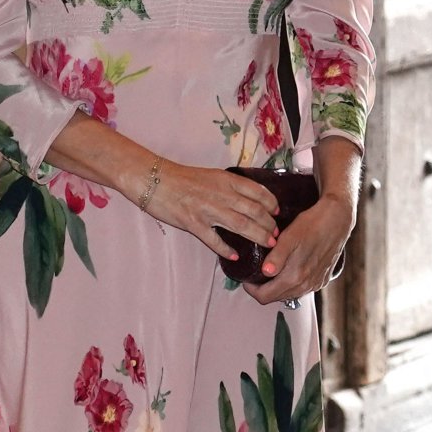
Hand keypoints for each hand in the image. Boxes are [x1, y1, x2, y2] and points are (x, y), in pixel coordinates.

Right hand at [143, 160, 279, 259]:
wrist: (155, 179)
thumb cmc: (183, 178)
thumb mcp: (212, 176)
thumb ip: (230, 187)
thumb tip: (248, 199)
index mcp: (226, 180)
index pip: (258, 192)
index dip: (271, 204)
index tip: (277, 213)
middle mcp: (221, 194)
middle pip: (255, 211)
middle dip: (269, 225)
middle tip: (276, 236)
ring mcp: (208, 210)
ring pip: (241, 225)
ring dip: (257, 236)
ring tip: (267, 245)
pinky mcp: (194, 223)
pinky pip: (214, 240)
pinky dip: (226, 249)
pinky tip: (234, 256)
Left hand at [245, 191, 354, 305]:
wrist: (338, 219)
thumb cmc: (312, 224)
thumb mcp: (290, 236)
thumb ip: (277, 256)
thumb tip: (266, 272)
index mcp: (295, 277)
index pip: (265, 297)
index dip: (252, 290)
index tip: (247, 278)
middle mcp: (306, 285)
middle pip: (276, 298)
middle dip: (263, 289)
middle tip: (256, 273)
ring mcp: (315, 284)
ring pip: (289, 294)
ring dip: (277, 287)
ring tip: (270, 270)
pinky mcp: (322, 280)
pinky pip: (301, 288)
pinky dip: (291, 284)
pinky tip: (289, 269)